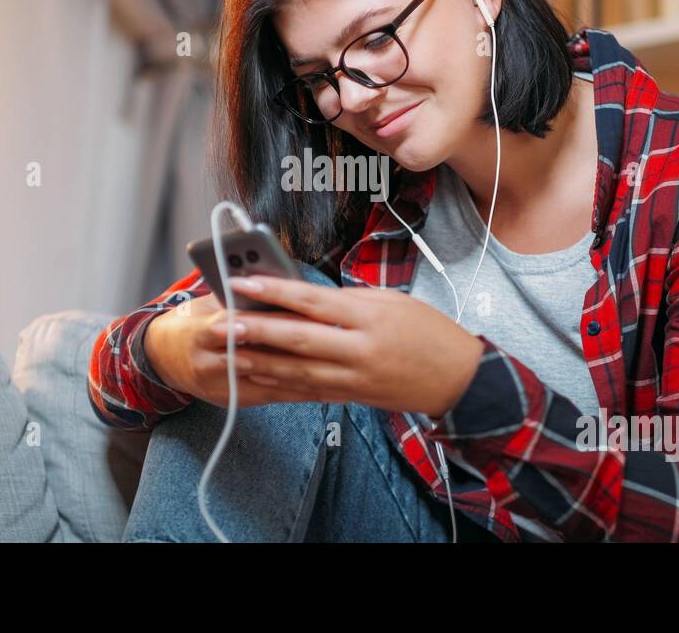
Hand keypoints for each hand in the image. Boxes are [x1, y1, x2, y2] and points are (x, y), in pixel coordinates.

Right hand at [143, 291, 318, 408]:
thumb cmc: (193, 321)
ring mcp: (220, 386)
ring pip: (268, 380)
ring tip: (335, 365)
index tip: (300, 312)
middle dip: (293, 346)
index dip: (268, 320)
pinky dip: (299, 390)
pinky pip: (272, 397)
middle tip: (327, 338)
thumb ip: (237, 297)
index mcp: (199, 331)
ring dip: (302, 373)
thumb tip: (278, 282)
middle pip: (256, 354)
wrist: (164, 358)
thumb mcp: (207, 302)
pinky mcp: (233, 401)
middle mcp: (207, 363)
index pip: (235, 324)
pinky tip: (326, 386)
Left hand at [222, 275, 484, 416]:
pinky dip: (279, 382)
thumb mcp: (393, 301)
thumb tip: (303, 297)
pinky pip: (308, 390)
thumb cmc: (429, 332)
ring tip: (226, 351)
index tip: (242, 282)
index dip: (275, 291)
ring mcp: (355, 378)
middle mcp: (360, 350)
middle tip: (219, 324)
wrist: (458, 380)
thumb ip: (347, 300)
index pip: (314, 302)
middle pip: (298, 340)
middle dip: (255, 332)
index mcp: (371, 317)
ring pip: (297, 371)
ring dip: (258, 361)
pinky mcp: (352, 396)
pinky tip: (255, 375)